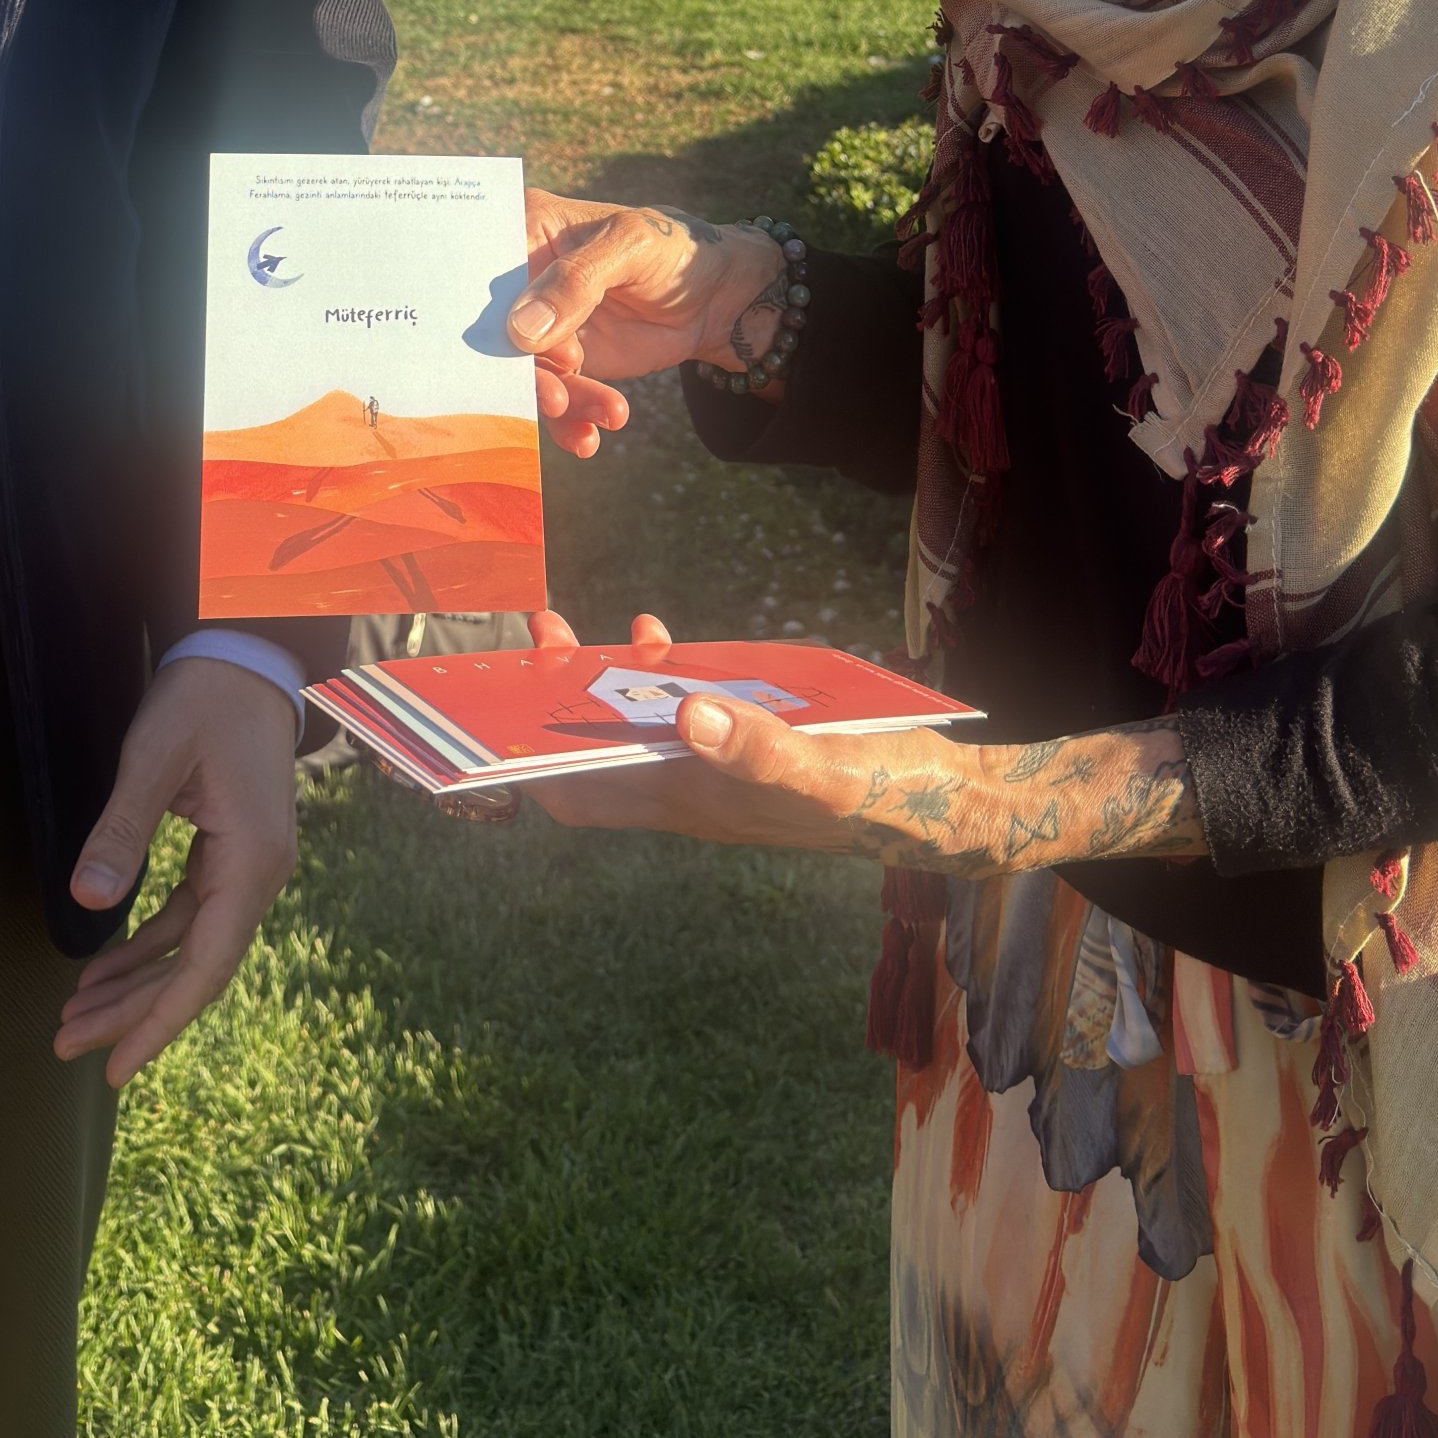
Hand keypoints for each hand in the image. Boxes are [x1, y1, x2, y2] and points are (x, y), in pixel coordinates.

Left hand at [54, 657, 299, 1088]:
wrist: (245, 655)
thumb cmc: (203, 698)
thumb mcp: (154, 757)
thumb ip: (122, 830)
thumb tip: (85, 902)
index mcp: (250, 860)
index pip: (206, 965)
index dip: (159, 1021)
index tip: (115, 1067)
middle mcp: (259, 874)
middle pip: (195, 968)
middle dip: (132, 1012)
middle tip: (65, 1042)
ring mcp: (248, 865)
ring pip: (191, 948)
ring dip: (136, 983)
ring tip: (75, 1015)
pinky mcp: (231, 851)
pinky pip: (190, 916)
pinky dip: (148, 945)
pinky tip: (106, 966)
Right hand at [509, 192, 792, 454]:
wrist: (713, 297)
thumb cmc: (670, 249)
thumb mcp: (629, 249)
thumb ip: (576, 282)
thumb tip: (520, 329)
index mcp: (526, 229)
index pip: (482, 268)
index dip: (488, 309)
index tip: (513, 343)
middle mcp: (521, 280)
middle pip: (496, 330)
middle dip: (524, 369)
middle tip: (556, 395)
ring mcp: (540, 326)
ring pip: (526, 371)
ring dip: (556, 401)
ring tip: (602, 411)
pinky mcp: (562, 364)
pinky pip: (553, 398)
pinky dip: (570, 421)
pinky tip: (590, 437)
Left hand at [523, 604, 1198, 871]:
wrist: (941, 807)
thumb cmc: (880, 790)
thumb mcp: (821, 766)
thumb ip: (756, 745)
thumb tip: (681, 712)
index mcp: (690, 803)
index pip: (577, 794)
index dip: (526, 761)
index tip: (496, 705)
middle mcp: (689, 793)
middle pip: (591, 756)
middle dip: (551, 705)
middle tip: (537, 637)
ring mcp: (715, 770)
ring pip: (631, 732)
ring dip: (600, 686)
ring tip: (588, 630)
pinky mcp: (744, 746)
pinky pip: (678, 714)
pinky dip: (661, 679)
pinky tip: (666, 641)